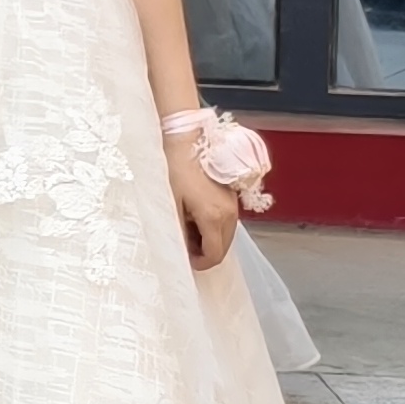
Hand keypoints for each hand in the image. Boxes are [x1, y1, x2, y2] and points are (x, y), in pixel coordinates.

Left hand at [165, 133, 241, 270]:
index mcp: (214, 217)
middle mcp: (229, 213)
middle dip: (205, 251)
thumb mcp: (171, 203)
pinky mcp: (231, 196)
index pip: (215, 254)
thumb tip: (181, 250)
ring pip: (227, 234)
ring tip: (187, 228)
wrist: (187, 140)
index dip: (201, 262)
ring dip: (210, 239)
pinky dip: (214, 226)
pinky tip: (196, 215)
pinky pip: (227, 221)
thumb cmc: (175, 168)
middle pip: (224, 247)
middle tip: (184, 244)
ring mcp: (233, 204)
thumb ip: (179, 230)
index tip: (186, 259)